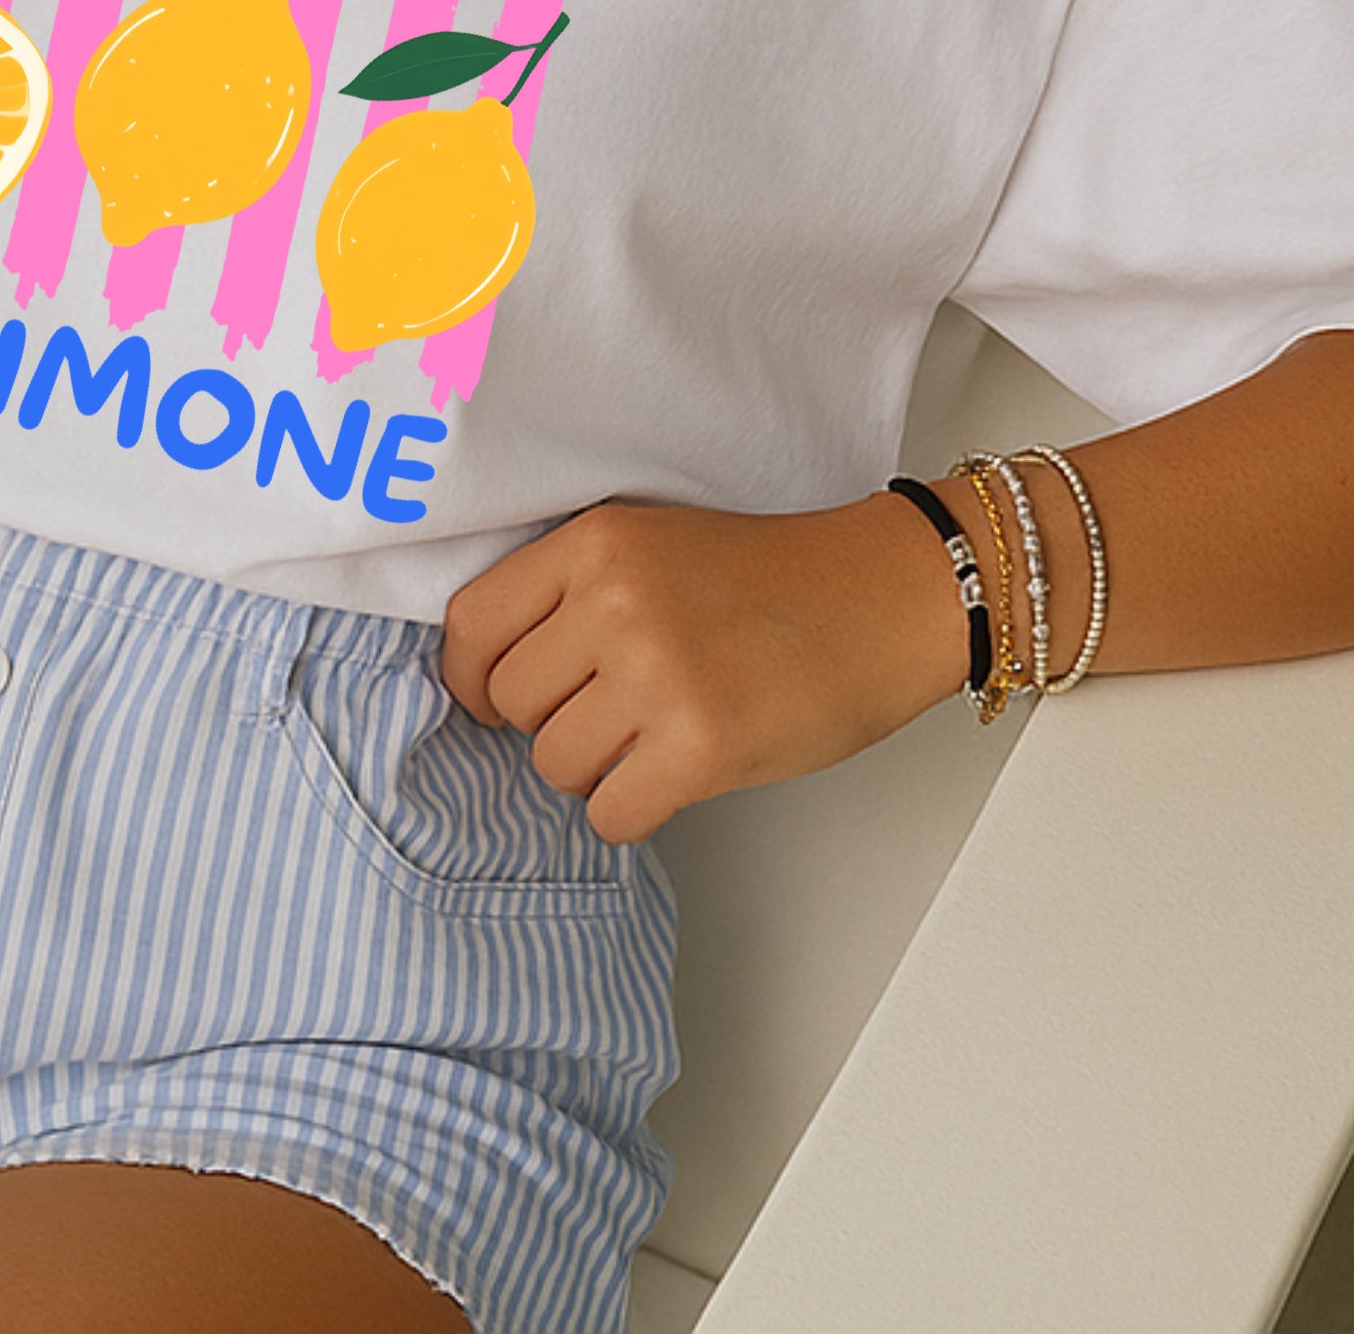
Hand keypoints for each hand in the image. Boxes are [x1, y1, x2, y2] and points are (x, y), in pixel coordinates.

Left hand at [437, 492, 971, 844]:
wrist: (882, 598)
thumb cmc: (770, 578)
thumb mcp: (651, 544)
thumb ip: (570, 589)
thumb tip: (487, 673)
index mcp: (596, 541)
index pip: (471, 625)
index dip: (470, 674)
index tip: (491, 695)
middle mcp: (617, 601)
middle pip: (509, 701)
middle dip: (546, 720)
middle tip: (604, 712)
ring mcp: (658, 673)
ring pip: (553, 763)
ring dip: (592, 767)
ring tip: (646, 738)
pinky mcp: (701, 745)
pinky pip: (609, 813)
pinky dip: (631, 809)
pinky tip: (668, 776)